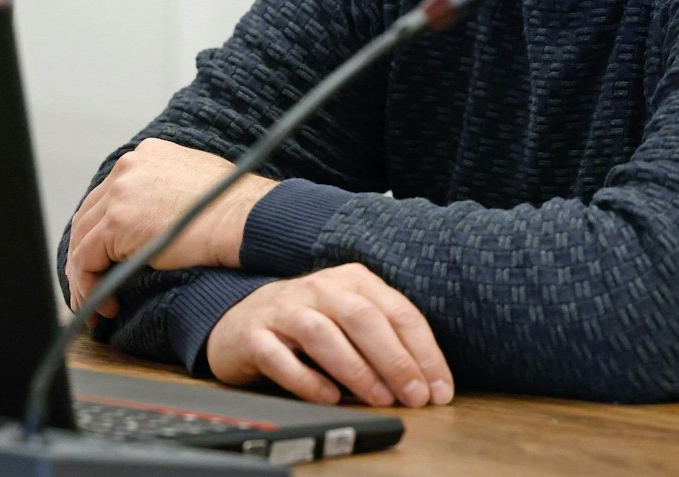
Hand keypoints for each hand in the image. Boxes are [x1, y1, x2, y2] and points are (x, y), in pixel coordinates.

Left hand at [65, 138, 274, 318]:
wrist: (249, 220)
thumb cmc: (237, 210)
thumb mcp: (197, 184)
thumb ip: (168, 193)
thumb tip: (156, 220)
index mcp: (146, 155)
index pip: (108, 197)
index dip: (102, 235)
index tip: (106, 263)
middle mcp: (127, 167)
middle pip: (88, 217)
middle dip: (86, 256)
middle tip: (93, 289)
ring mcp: (120, 192)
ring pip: (82, 240)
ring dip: (85, 277)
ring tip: (98, 306)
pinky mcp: (118, 223)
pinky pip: (86, 260)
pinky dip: (89, 286)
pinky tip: (106, 307)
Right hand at [207, 263, 451, 408]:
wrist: (239, 323)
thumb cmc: (306, 326)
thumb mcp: (348, 319)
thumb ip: (384, 339)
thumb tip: (425, 383)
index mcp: (350, 280)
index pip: (396, 310)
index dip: (423, 351)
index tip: (439, 389)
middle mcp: (317, 288)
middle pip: (361, 317)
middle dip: (395, 359)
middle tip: (416, 396)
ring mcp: (282, 310)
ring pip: (322, 334)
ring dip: (356, 368)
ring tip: (379, 399)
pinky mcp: (252, 335)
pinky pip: (279, 357)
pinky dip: (306, 380)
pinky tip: (328, 397)